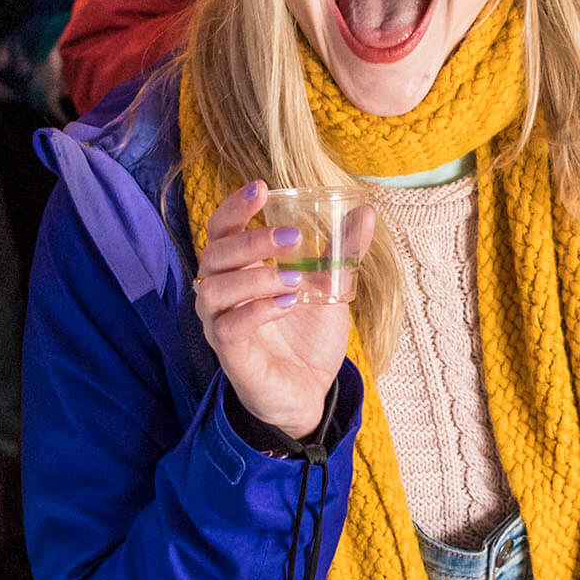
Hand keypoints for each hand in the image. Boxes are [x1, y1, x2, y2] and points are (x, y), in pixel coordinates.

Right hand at [194, 181, 373, 439]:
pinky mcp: (230, 355)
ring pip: (213, 289)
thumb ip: (342, 250)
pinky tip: (286, 304)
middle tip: (293, 239)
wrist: (310, 390)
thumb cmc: (307, 334)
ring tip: (294, 280)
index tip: (261, 189)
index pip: (222, 229)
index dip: (234, 207)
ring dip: (255, 277)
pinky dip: (257, 311)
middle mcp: (222, 293)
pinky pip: (229, 327)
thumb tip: (366, 212)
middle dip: (252, 240)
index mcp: (240, 269)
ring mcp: (220, 324)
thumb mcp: (331, 287)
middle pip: (214, 254)